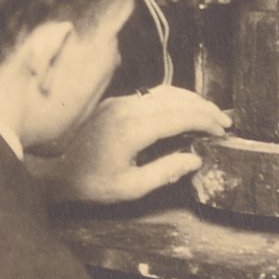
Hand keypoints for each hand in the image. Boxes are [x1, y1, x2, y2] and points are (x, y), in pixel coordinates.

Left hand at [39, 85, 228, 207]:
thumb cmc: (91, 182)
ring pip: (164, 92)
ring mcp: (120, 101)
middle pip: (175, 99)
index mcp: (133, 128)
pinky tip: (182, 108)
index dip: (205, 121)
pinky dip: (173, 99)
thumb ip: (165, 171)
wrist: (54, 168)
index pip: (179, 116)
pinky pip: (151, 94)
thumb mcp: (131, 187)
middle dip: (203, 108)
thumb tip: (195, 159)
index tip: (222, 130)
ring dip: (190, 100)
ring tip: (209, 113)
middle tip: (224, 121)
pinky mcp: (115, 102)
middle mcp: (128, 108)